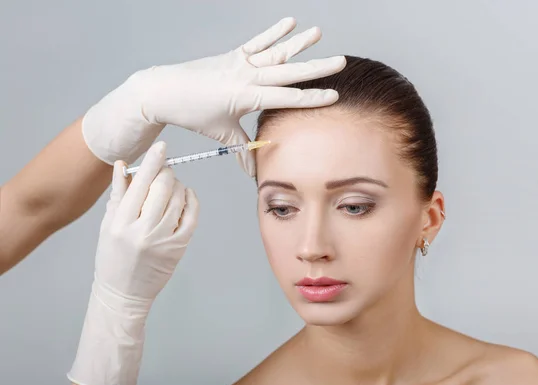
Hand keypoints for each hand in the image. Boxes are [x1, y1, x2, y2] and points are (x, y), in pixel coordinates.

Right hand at [68, 142, 198, 384]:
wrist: (123, 294)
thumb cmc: (112, 257)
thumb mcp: (108, 225)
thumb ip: (118, 194)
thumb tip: (123, 164)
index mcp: (119, 222)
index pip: (140, 183)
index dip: (153, 161)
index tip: (161, 146)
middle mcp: (141, 230)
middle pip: (162, 187)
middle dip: (166, 173)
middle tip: (165, 170)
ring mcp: (162, 240)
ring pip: (179, 199)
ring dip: (178, 186)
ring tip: (171, 186)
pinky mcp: (178, 247)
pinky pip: (191, 216)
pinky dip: (191, 201)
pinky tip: (186, 196)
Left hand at [82, 17, 345, 174]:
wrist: (164, 90)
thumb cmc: (192, 113)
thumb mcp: (221, 134)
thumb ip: (243, 151)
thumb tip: (255, 174)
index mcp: (247, 96)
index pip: (286, 98)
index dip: (312, 97)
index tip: (335, 95)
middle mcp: (247, 76)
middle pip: (288, 72)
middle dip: (316, 68)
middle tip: (340, 62)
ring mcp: (240, 63)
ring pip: (275, 52)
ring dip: (298, 43)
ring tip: (318, 33)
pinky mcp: (233, 55)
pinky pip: (257, 42)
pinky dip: (273, 32)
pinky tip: (290, 22)